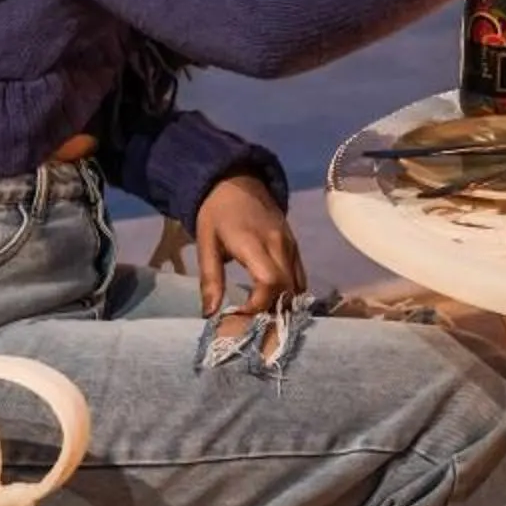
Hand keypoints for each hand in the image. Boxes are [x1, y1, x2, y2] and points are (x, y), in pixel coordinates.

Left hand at [194, 173, 306, 318]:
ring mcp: (290, 244)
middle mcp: (278, 244)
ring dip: (283, 304)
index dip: (259, 306)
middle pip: (287, 288)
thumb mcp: (206, 244)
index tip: (241, 318)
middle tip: (252, 324)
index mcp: (253, 242)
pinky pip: (300, 276)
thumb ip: (211, 279)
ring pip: (297, 285)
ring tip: (262, 317)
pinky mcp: (295, 246)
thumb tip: (210, 314)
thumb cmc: (217, 214)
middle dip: (271, 310)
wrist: (237, 181)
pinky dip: (291, 293)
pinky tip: (275, 302)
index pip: (269, 282)